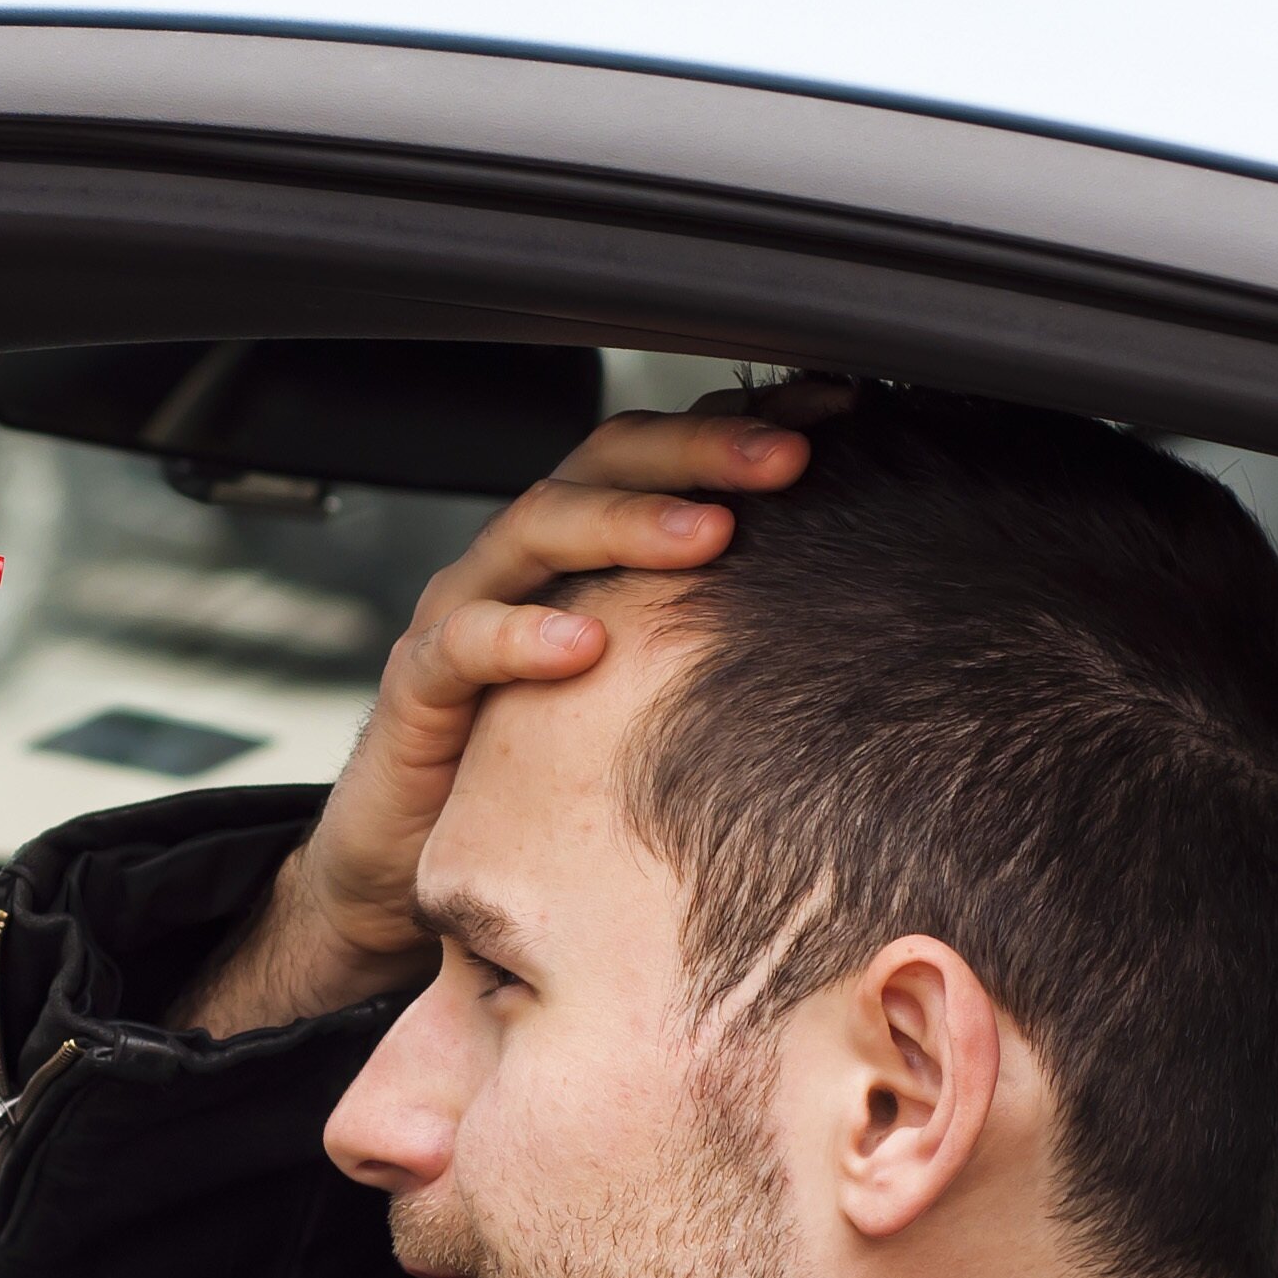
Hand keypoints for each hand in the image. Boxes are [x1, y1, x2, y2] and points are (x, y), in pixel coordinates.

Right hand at [174, 390, 830, 1035]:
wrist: (415, 864)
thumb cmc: (547, 776)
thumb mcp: (648, 694)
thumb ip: (716, 642)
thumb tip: (862, 618)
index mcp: (584, 548)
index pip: (664, 456)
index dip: (743, 425)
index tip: (837, 413)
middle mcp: (524, 561)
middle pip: (604, 465)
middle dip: (700, 451)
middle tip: (789, 457)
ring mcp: (464, 614)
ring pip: (534, 528)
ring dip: (624, 522)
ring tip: (708, 532)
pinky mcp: (417, 689)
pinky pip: (462, 645)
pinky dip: (519, 635)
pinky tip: (582, 644)